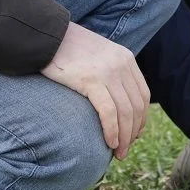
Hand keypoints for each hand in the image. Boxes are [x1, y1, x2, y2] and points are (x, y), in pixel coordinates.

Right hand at [41, 22, 149, 159]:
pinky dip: (112, 130)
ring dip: (124, 137)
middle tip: (125, 150)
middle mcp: (122, 65)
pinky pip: (109, 112)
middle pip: (137, 106)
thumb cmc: (66, 50)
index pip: (143, 95)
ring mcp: (108, 72)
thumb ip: (109, 73)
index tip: (133, 135)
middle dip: (133, 132)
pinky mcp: (92, 80)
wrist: (47, 36)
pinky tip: (109, 143)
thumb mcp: (97, 56)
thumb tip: (113, 102)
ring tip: (118, 153)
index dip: (141, 119)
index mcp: (126, 59)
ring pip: (126, 112)